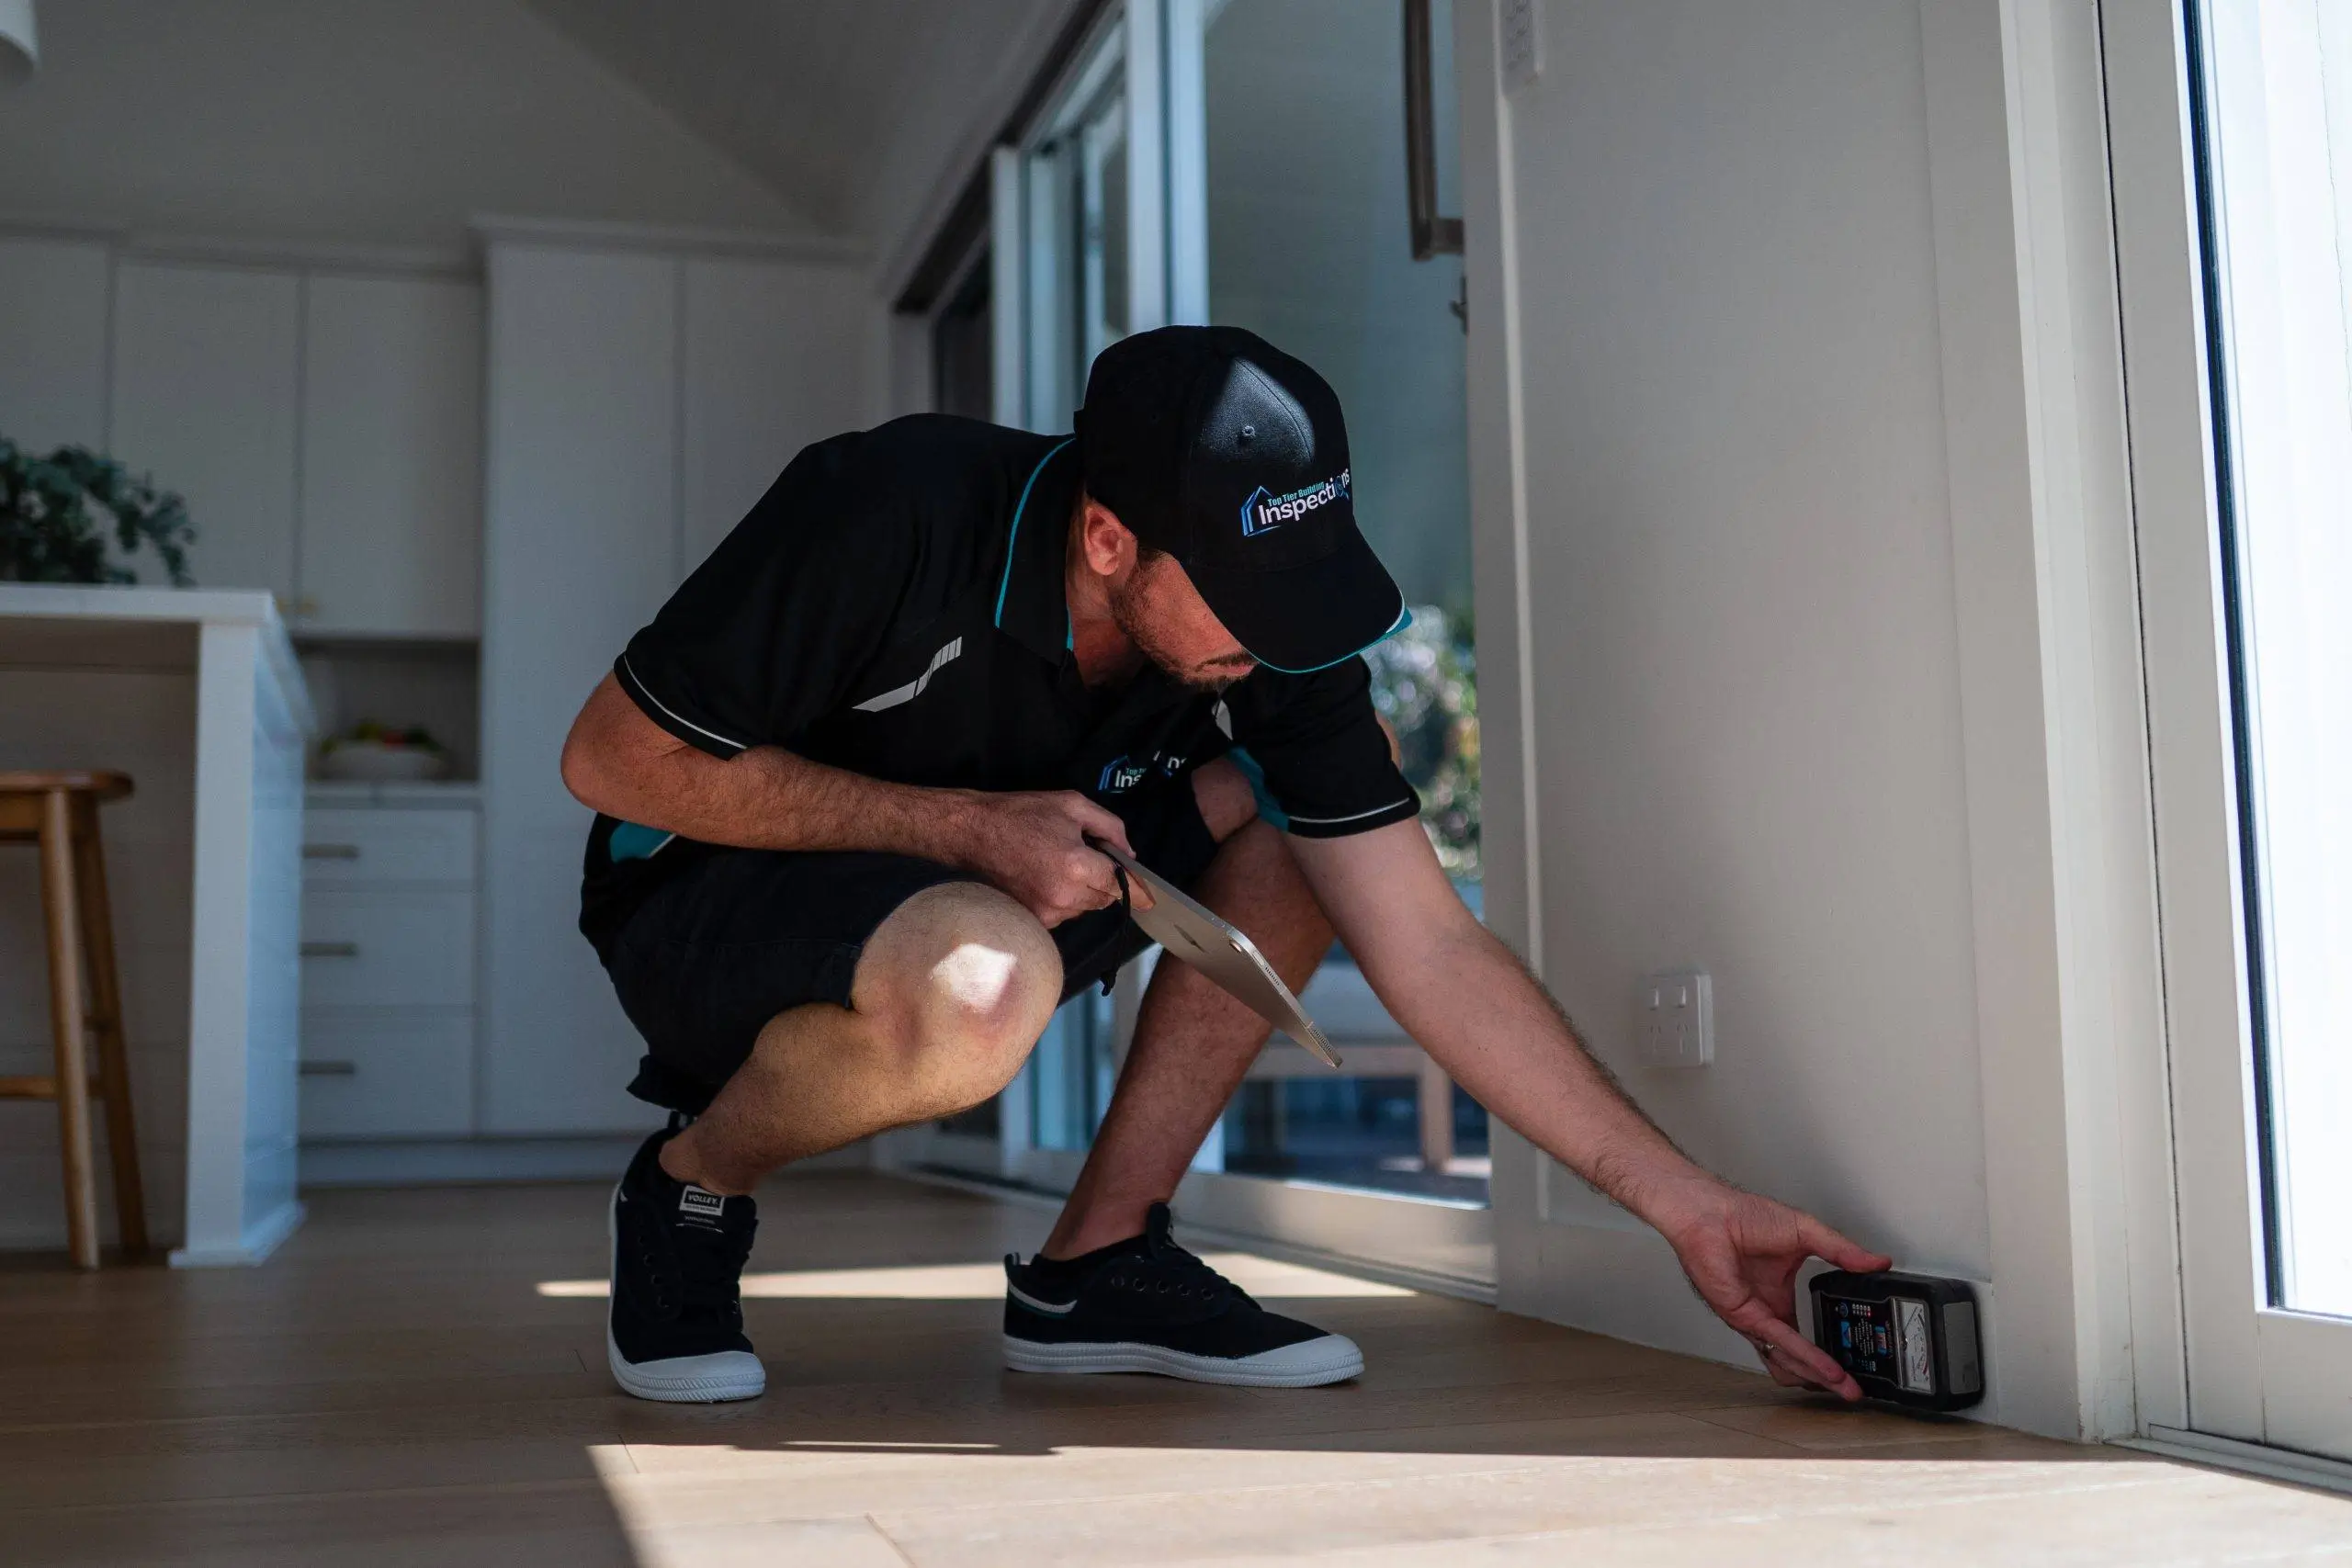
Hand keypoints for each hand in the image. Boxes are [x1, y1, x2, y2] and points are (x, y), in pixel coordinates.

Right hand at [952, 790, 1149, 927]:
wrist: (975, 833)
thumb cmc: (1022, 814)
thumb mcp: (1073, 805)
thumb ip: (1110, 827)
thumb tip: (1129, 853)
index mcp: (1077, 865)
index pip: (1121, 885)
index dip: (1137, 888)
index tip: (1152, 900)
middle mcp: (1064, 894)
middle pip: (1105, 898)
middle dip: (1103, 881)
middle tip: (1083, 856)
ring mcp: (1047, 911)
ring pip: (1085, 907)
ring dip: (1084, 891)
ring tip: (1059, 864)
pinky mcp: (1034, 919)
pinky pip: (1065, 913)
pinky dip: (1065, 899)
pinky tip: (1047, 877)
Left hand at [1654, 1182, 1891, 1399]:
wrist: (1710, 1212)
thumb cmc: (1743, 1216)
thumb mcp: (1806, 1233)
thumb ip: (1843, 1252)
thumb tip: (1877, 1261)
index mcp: (1780, 1297)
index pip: (1810, 1335)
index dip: (1833, 1351)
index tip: (1858, 1361)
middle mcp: (1768, 1313)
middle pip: (1799, 1358)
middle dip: (1828, 1377)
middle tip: (1855, 1389)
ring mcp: (1756, 1319)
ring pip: (1790, 1358)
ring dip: (1819, 1374)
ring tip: (1846, 1386)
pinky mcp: (1745, 1317)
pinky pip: (1780, 1341)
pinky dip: (1806, 1356)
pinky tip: (1827, 1367)